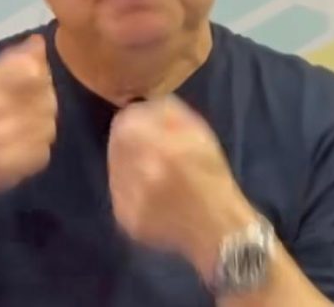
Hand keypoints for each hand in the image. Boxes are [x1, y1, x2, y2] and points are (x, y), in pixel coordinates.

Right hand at [0, 34, 57, 198]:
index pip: (31, 69)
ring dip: (43, 120)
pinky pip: (47, 144)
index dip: (38, 71)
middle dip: (42, 96)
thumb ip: (10, 59)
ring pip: (50, 120)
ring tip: (23, 124)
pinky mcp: (23, 163)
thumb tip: (38, 42)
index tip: (29, 77)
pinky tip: (22, 143)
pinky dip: (40, 143)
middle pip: (46, 94)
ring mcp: (9, 141)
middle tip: (25, 105)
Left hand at [107, 95, 257, 279]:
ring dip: (127, 165)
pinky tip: (150, 194)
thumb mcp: (198, 133)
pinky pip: (119, 193)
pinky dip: (130, 189)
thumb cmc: (211, 176)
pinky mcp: (124, 218)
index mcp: (159, 146)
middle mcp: (139, 171)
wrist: (218, 229)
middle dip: (129, 141)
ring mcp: (128, 197)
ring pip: (115, 167)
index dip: (133, 119)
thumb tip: (144, 103)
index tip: (143, 125)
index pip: (125, 121)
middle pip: (117, 143)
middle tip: (146, 149)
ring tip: (150, 173)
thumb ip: (168, 111)